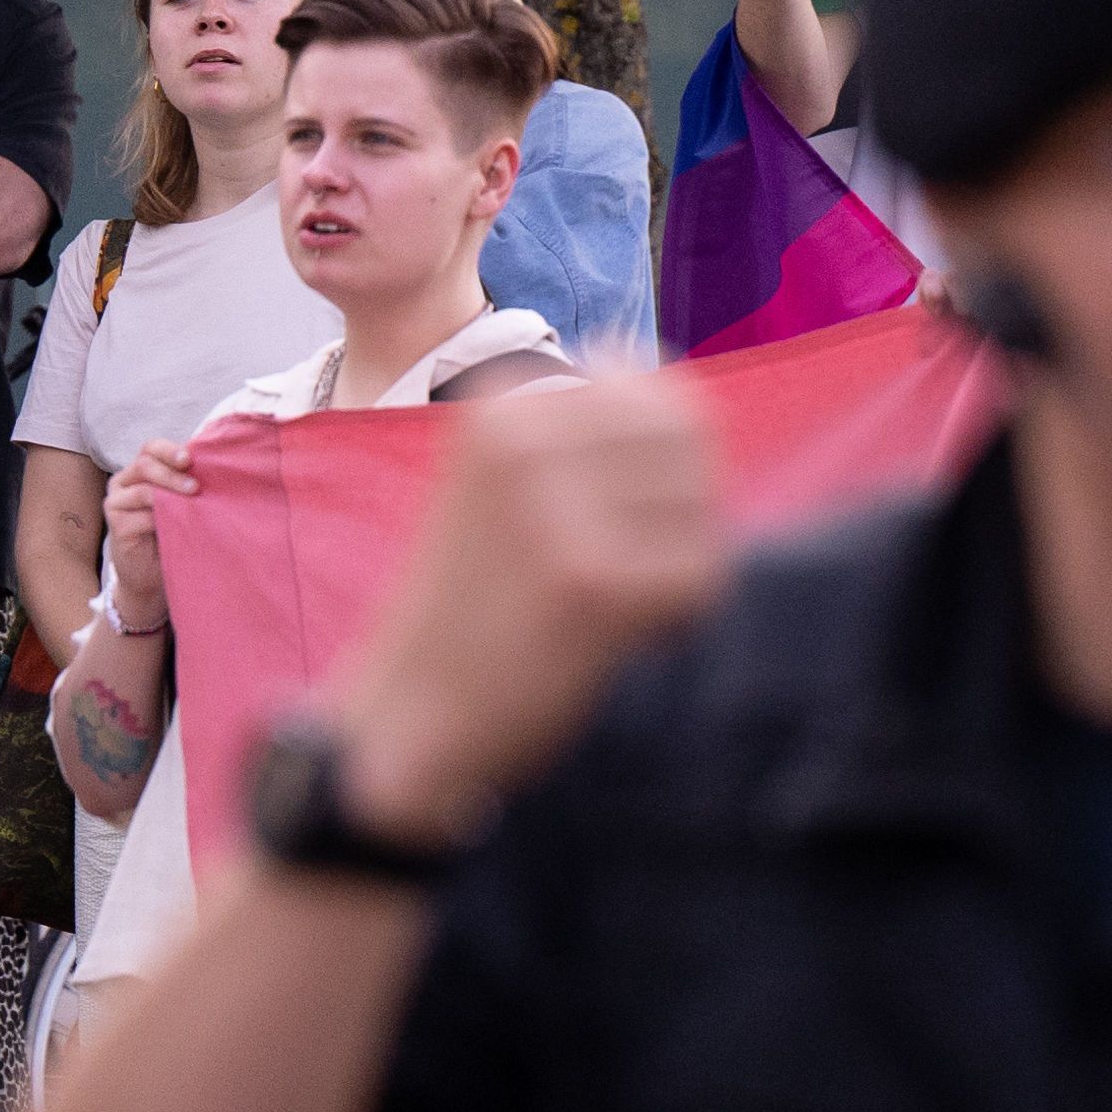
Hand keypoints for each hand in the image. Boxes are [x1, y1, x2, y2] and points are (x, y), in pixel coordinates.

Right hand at [98, 436, 191, 645]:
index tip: (190, 459)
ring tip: (192, 501)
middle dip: (172, 471)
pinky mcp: (115, 525)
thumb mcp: (179, 505)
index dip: (170, 450)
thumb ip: (184, 486)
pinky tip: (175, 524)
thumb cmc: (170, 536)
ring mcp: (116, 503)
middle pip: (144, 463)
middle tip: (195, 486)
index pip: (150, 449)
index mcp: (139, 472)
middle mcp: (123, 483)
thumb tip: (214, 469)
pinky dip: (160, 518)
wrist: (150, 577)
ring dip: (169, 492)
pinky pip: (139, 515)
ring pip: (142, 488)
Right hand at [314, 373, 728, 839]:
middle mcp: (524, 437)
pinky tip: (611, 641)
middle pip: (692, 453)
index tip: (602, 530)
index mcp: (504, 405)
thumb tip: (680, 395)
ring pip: (700, 516)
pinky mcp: (586, 579)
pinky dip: (672, 621)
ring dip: (673, 570)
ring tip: (601, 608)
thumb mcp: (510, 484)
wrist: (411, 716)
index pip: (667, 405)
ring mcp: (554, 506)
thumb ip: (586, 435)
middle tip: (612, 576)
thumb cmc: (477, 605)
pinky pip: (696, 578)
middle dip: (675, 521)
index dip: (662, 481)